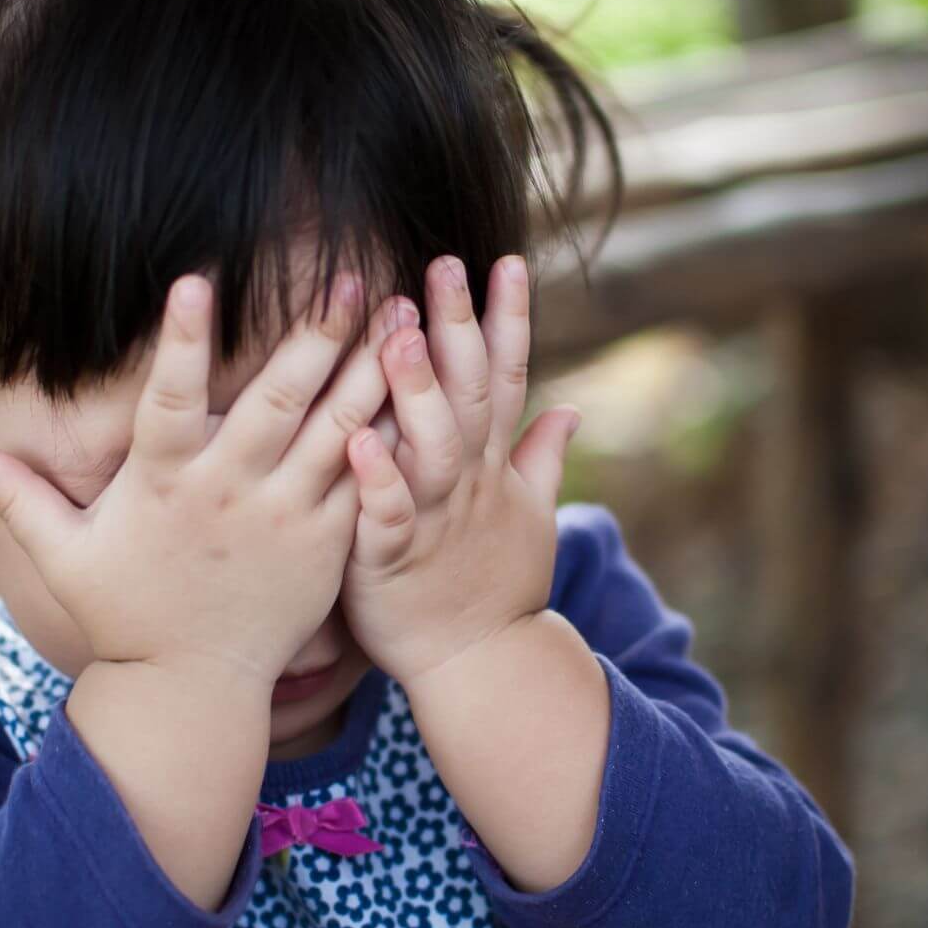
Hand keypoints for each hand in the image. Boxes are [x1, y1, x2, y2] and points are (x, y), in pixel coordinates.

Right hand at [0, 271, 399, 691]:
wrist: (195, 691)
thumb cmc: (128, 616)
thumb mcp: (66, 562)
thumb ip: (22, 501)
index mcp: (166, 485)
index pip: (170, 399)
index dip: (180, 341)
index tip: (197, 279)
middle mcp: (232, 494)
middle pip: (277, 401)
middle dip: (314, 335)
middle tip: (347, 275)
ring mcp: (288, 519)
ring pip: (337, 432)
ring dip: (372, 371)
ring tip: (402, 315)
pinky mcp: (329, 545)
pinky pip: (369, 481)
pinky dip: (396, 437)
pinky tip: (425, 391)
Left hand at [339, 254, 581, 688]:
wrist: (481, 667)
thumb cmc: (494, 587)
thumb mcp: (530, 516)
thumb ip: (542, 457)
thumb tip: (569, 406)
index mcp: (493, 465)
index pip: (509, 378)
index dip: (508, 321)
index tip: (506, 260)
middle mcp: (469, 483)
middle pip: (471, 393)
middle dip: (459, 328)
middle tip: (443, 264)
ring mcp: (436, 520)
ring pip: (431, 445)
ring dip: (416, 387)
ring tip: (396, 331)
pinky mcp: (395, 562)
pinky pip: (387, 515)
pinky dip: (377, 479)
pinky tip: (358, 437)